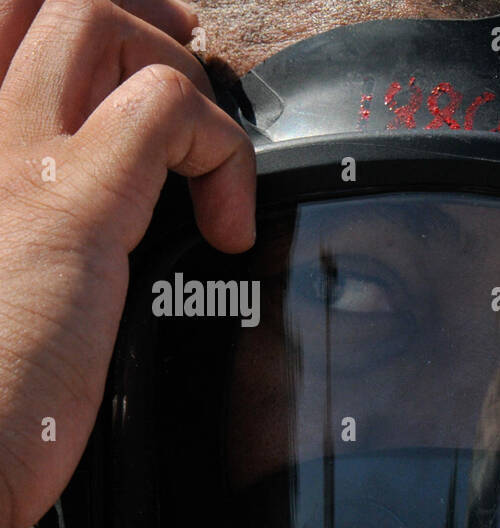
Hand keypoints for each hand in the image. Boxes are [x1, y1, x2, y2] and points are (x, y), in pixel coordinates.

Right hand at [0, 0, 254, 527]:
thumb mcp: (2, 277)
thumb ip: (33, 223)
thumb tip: (98, 222)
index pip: (3, 24)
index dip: (85, 25)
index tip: (144, 51)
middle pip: (48, 3)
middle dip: (138, 23)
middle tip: (189, 65)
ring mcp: (8, 156)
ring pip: (100, 25)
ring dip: (180, 78)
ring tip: (208, 164)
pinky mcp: (73, 205)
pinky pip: (168, 109)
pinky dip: (223, 154)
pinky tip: (227, 229)